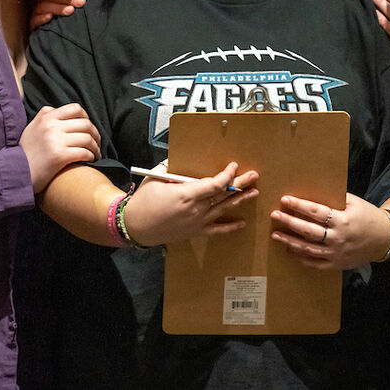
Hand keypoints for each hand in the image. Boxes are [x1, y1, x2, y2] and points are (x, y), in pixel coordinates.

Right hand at [21, 104, 100, 192]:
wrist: (16, 173)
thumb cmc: (27, 153)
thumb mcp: (32, 128)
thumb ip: (44, 117)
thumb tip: (57, 109)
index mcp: (46, 117)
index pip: (75, 108)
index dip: (87, 118)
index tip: (89, 129)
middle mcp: (51, 125)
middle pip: (85, 124)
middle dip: (95, 134)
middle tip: (97, 143)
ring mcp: (55, 140)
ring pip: (87, 138)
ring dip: (95, 147)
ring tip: (96, 154)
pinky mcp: (59, 156)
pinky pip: (84, 152)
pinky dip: (91, 156)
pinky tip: (90, 160)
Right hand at [29, 0, 86, 29]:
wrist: (59, 43)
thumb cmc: (70, 23)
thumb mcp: (73, 8)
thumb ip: (76, 0)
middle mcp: (42, 1)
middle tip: (81, 2)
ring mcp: (36, 12)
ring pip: (44, 6)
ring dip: (58, 7)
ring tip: (70, 10)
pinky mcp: (32, 25)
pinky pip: (34, 20)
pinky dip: (42, 17)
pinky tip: (50, 17)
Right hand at [121, 161, 259, 246]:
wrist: (135, 226)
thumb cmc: (144, 201)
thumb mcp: (156, 178)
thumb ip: (172, 167)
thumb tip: (183, 158)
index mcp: (186, 194)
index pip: (215, 184)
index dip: (227, 175)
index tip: (233, 166)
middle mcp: (195, 209)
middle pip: (223, 195)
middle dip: (240, 184)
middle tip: (254, 176)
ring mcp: (197, 222)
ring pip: (223, 210)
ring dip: (240, 201)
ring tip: (254, 193)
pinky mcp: (195, 232)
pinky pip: (216, 230)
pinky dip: (230, 228)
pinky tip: (242, 223)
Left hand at [271, 193, 389, 269]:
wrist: (385, 239)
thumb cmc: (368, 216)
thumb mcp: (355, 203)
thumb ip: (335, 198)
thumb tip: (313, 190)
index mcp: (343, 220)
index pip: (316, 212)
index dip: (299, 205)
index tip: (285, 199)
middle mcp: (338, 238)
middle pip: (308, 231)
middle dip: (289, 222)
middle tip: (274, 215)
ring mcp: (337, 253)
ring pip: (308, 249)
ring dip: (290, 242)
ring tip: (275, 236)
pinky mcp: (337, 264)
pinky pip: (315, 264)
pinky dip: (301, 259)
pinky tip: (290, 251)